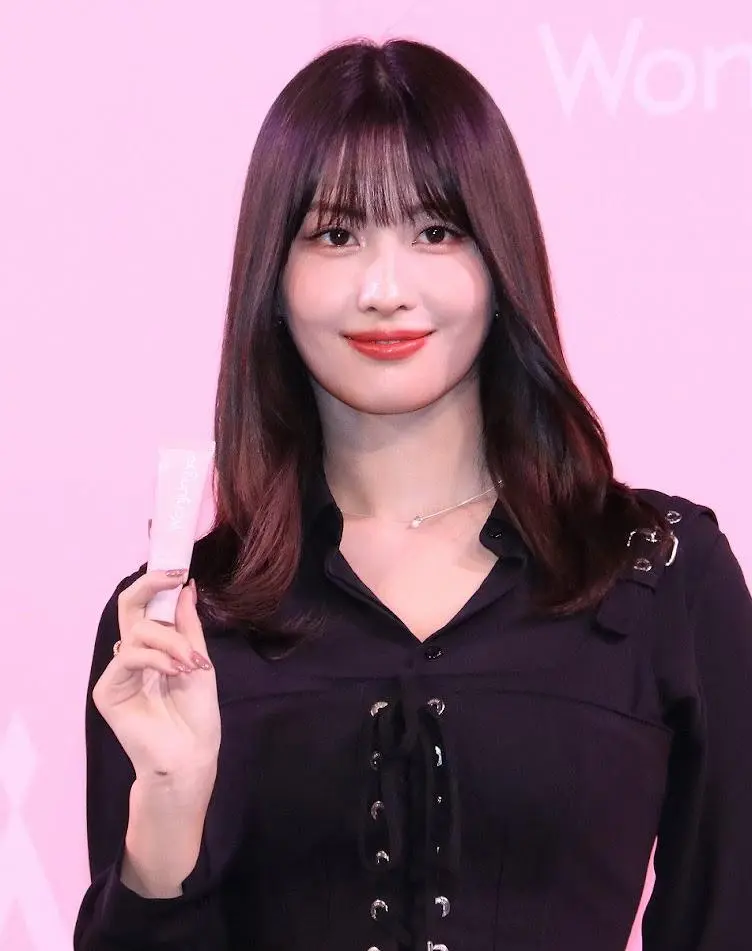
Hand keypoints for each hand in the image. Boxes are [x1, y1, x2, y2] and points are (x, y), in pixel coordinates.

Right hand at [92, 571, 220, 779]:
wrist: (190, 756)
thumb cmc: (197, 715)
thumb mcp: (199, 660)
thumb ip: (188, 626)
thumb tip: (186, 587)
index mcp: (156, 647)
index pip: (149, 607)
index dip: (158, 585)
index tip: (180, 569)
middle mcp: (134, 655)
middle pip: (129, 606)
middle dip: (151, 585)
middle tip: (174, 576)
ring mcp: (119, 672)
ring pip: (139, 632)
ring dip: (172, 642)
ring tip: (191, 664)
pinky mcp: (108, 690)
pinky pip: (129, 656)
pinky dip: (156, 659)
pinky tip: (175, 672)